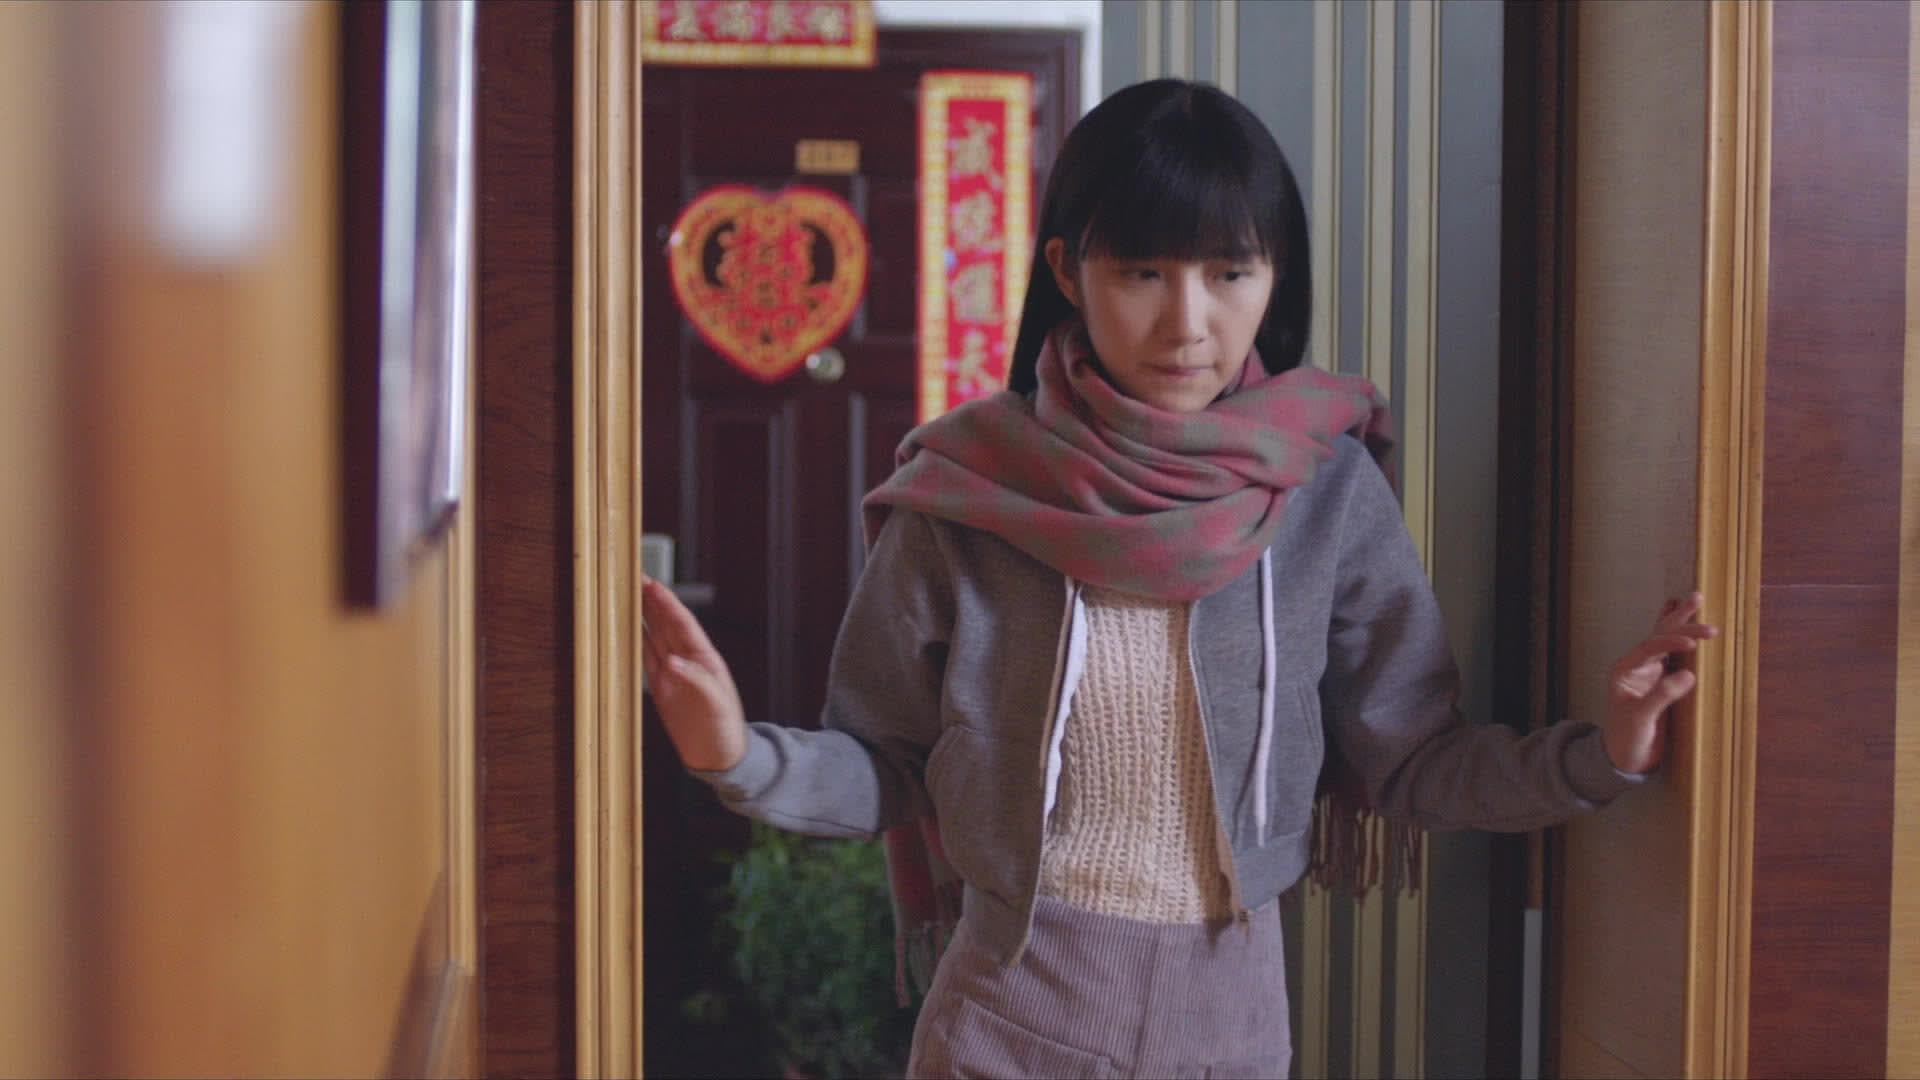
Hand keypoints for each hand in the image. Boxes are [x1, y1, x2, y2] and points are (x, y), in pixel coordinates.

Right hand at [641, 577, 747, 771]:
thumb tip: (672, 663)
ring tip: (625, 595)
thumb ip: (695, 681)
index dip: (666, 604)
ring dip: (640, 616)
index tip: (651, 585)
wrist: (719, 757)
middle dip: (650, 600)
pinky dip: (634, 642)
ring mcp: (673, 673)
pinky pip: (645, 658)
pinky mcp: (661, 688)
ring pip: (653, 636)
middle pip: (665, 623)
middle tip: (633, 577)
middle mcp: (688, 661)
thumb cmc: (725, 730)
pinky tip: (624, 630)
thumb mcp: (715, 705)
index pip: (682, 624)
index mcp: (704, 659)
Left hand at [1603, 592, 1719, 773]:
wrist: (1625, 758)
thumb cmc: (1627, 739)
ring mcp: (1651, 673)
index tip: (1692, 643)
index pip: (1650, 648)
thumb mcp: (1641, 719)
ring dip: (1682, 622)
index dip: (1671, 642)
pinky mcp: (1664, 682)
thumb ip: (1661, 697)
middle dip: (1680, 622)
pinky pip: (1675, 655)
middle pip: (1659, 636)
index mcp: (1626, 671)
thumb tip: (1688, 675)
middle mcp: (1637, 667)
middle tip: (1702, 607)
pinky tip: (1686, 623)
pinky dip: (1684, 638)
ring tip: (1696, 598)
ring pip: (1667, 640)